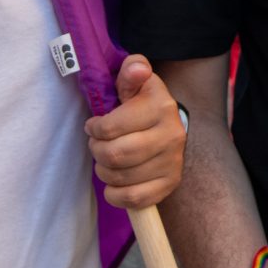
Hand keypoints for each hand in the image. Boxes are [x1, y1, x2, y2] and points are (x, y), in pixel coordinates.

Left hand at [88, 54, 185, 209]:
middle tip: (97, 144)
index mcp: (161, 107)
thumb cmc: (141, 102)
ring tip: (105, 160)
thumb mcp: (134, 81)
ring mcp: (173, 162)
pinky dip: (116, 195)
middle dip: (97, 151)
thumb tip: (137, 68)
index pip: (111, 127)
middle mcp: (172, 135)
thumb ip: (132, 69)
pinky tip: (114, 183)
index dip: (94, 129)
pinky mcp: (170, 183)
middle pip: (115, 155)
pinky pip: (135, 199)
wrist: (168, 125)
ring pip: (122, 178)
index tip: (93, 126)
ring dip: (104, 171)